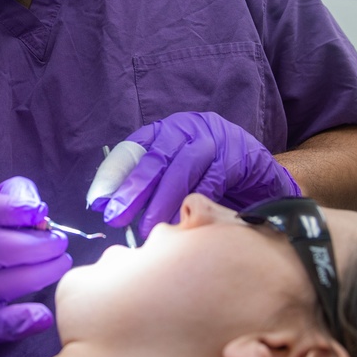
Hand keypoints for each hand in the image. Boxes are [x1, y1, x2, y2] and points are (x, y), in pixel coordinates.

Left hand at [92, 112, 300, 237]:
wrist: (259, 167)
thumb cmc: (210, 172)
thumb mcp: (176, 170)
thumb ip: (148, 183)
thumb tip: (108, 207)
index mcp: (167, 130)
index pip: (133, 149)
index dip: (113, 175)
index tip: (97, 201)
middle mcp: (188, 129)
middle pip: (155, 159)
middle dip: (132, 190)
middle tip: (115, 217)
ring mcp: (212, 141)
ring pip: (181, 170)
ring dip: (162, 202)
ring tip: (148, 228)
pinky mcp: (235, 158)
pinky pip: (210, 182)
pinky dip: (193, 203)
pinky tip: (181, 223)